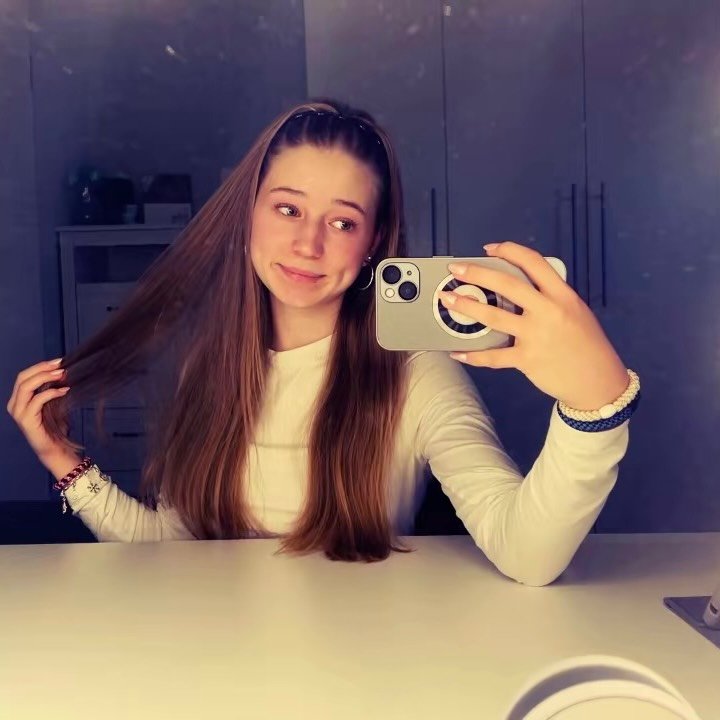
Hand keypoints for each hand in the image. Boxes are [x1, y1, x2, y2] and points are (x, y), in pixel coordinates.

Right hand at [6, 358, 76, 468]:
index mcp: (18, 400)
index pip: (24, 376)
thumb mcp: (52, 404)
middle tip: (61, 365)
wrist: (55, 448)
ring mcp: (18, 413)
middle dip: (42, 368)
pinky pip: (37, 400)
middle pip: (23, 378)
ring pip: (27, 387)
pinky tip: (64, 391)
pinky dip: (51, 392)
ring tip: (63, 375)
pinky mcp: (26, 421)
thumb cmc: (54, 427)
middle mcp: (14, 405)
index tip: (59, 361)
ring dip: (46, 377)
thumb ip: (51, 390)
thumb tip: (62, 372)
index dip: (40, 366)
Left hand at [438, 242, 628, 410]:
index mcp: (563, 295)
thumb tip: (517, 288)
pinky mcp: (528, 360)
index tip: (489, 249)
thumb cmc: (586, 345)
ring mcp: (537, 336)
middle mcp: (549, 311)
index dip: (509, 251)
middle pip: (507, 284)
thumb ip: (550, 298)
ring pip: (493, 316)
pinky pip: (493, 357)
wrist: (600, 382)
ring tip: (448, 300)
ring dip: (466, 306)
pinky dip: (473, 354)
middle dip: (476, 273)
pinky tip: (457, 351)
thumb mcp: (576, 311)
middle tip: (456, 269)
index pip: (534, 263)